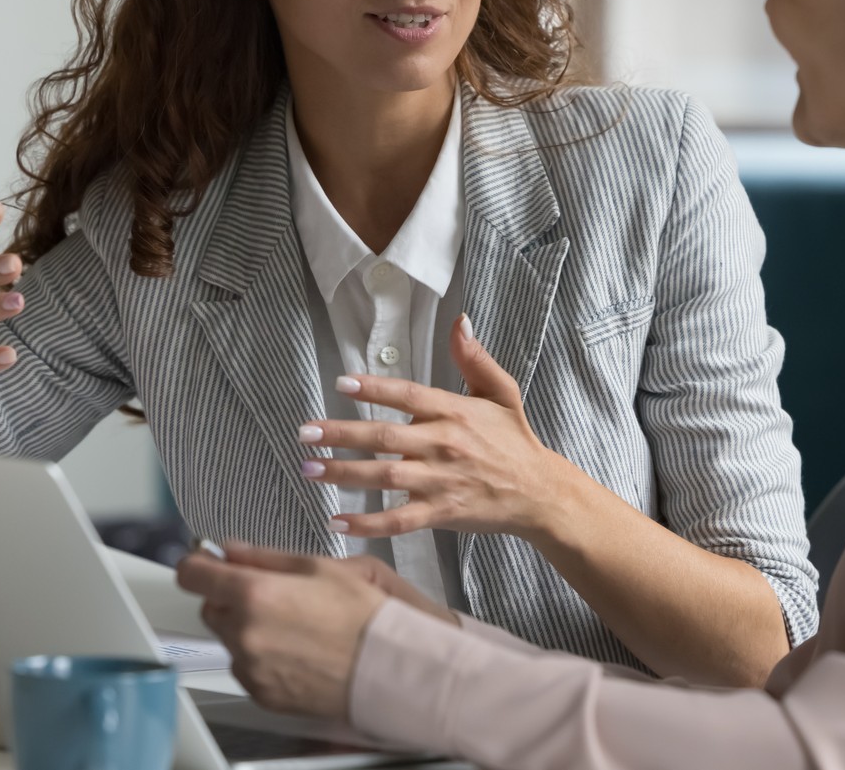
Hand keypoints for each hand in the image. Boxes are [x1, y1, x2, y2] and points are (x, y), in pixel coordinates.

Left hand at [175, 544, 397, 719]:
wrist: (385, 666)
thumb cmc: (360, 614)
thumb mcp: (317, 567)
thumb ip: (264, 557)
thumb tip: (230, 550)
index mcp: (253, 593)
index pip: (192, 575)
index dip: (199, 564)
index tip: (208, 564)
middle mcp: (243, 632)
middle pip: (210, 607)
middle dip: (230, 597)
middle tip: (270, 595)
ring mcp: (250, 667)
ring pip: (229, 639)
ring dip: (246, 629)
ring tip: (291, 627)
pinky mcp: (261, 693)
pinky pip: (246, 668)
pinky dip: (260, 658)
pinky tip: (294, 652)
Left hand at [298, 315, 578, 542]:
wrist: (540, 493)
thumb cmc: (515, 441)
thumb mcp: (502, 393)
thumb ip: (475, 359)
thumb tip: (460, 321)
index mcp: (454, 411)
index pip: (407, 395)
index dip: (374, 389)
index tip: (340, 383)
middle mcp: (444, 445)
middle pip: (385, 437)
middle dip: (341, 434)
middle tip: (304, 432)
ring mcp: (440, 481)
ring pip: (384, 477)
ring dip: (344, 474)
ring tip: (309, 469)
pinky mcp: (441, 512)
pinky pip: (398, 519)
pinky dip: (367, 522)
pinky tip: (337, 521)